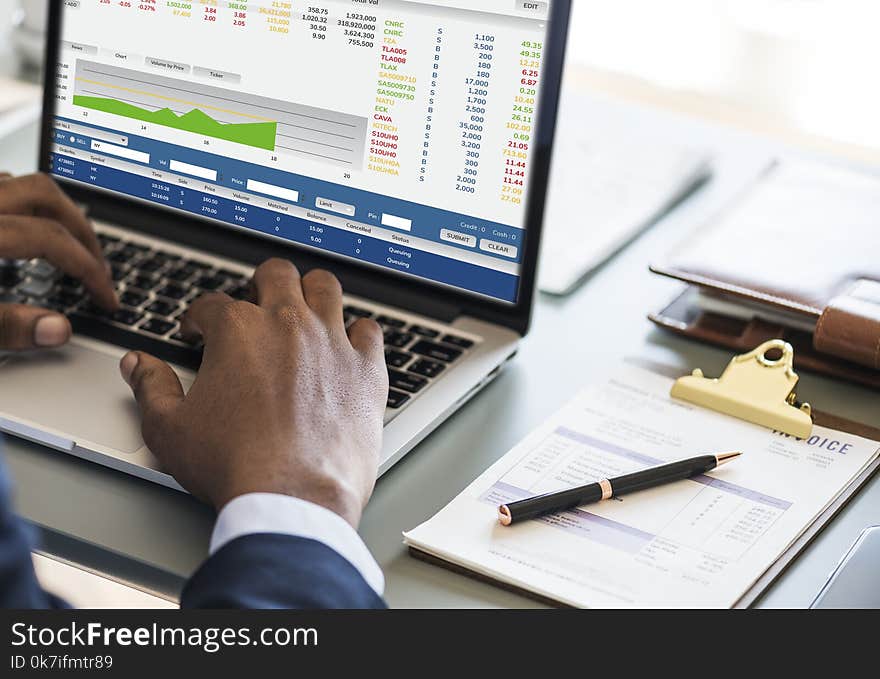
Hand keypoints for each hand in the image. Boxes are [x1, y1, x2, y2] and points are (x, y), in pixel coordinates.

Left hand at [0, 172, 116, 349]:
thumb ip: (5, 326)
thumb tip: (57, 329)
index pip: (52, 240)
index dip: (88, 271)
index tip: (105, 299)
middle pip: (44, 195)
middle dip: (81, 230)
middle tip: (97, 266)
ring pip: (19, 184)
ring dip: (52, 212)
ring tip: (68, 245)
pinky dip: (20, 207)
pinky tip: (20, 231)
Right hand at [119, 259, 388, 527]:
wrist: (292, 497)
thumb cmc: (233, 465)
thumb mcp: (169, 429)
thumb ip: (151, 388)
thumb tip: (138, 364)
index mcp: (238, 331)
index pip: (212, 305)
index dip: (199, 318)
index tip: (198, 332)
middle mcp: (288, 324)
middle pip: (277, 275)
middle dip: (261, 283)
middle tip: (256, 302)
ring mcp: (332, 342)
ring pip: (326, 288)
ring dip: (311, 292)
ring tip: (304, 308)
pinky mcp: (367, 369)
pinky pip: (370, 330)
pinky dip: (358, 333)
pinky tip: (349, 345)